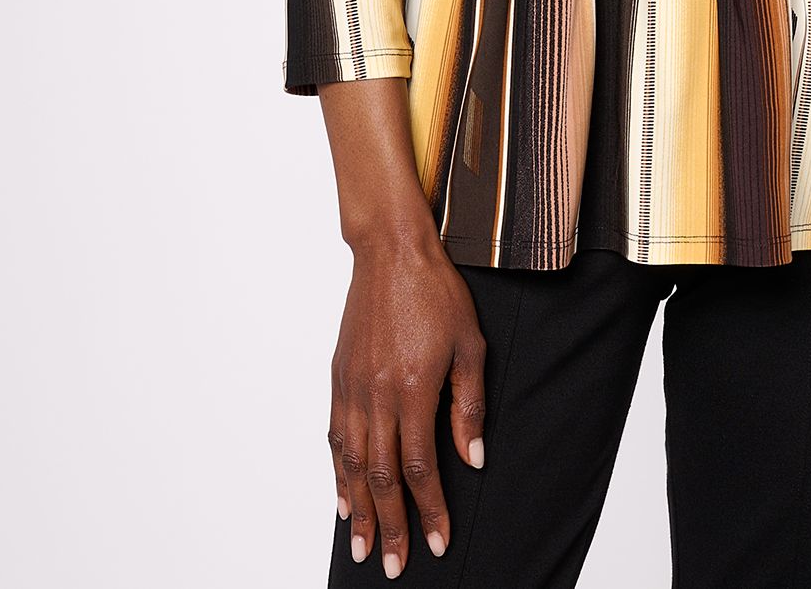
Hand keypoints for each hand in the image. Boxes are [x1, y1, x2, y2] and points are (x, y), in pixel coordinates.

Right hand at [329, 236, 486, 576]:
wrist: (392, 252)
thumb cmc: (438, 293)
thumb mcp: (470, 345)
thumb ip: (470, 405)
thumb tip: (473, 460)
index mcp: (414, 389)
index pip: (421, 467)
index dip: (430, 510)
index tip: (438, 542)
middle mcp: (378, 395)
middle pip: (383, 476)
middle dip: (390, 526)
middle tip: (392, 566)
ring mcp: (353, 388)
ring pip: (353, 464)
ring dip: (359, 510)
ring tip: (362, 547)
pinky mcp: (339, 378)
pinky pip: (336, 436)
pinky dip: (338, 473)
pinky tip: (344, 499)